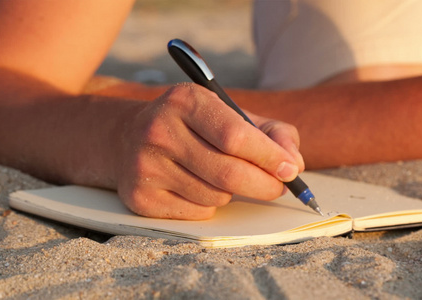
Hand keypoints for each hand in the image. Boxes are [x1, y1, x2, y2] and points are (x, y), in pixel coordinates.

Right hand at [114, 83, 303, 219]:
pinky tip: (198, 186)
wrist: (128, 138)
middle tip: (278, 187)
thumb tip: (293, 164)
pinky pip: (197, 212)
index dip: (270, 157)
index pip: (236, 136)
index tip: (290, 170)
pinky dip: (210, 204)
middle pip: (228, 173)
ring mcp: (145, 165)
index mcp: (185, 100)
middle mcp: (159, 130)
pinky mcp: (139, 196)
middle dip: (264, 185)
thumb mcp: (229, 113)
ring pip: (216, 195)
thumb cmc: (193, 126)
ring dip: (232, 193)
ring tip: (223, 176)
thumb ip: (270, 132)